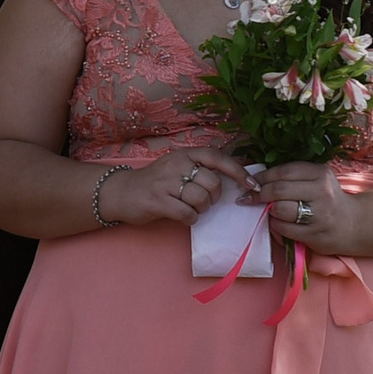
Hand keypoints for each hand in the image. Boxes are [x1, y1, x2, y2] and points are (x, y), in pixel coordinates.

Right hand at [98, 147, 253, 227]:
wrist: (120, 192)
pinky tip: (182, 216)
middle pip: (212, 183)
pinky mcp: (157, 201)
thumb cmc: (155, 182)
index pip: (217, 158)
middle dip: (213, 197)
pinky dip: (189, 219)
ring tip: (190, 208)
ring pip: (201, 199)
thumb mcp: (176, 167)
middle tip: (203, 201)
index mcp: (183, 155)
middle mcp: (175, 165)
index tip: (252, 185)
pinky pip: (187, 213)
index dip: (238, 171)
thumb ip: (199, 169)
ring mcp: (165, 183)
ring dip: (201, 209)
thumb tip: (234, 181)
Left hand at [251, 161, 357, 254]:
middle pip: (279, 190)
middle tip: (250, 198)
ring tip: (269, 210)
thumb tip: (256, 179)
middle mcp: (323, 192)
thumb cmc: (326, 199)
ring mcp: (320, 215)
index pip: (283, 171)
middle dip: (260, 194)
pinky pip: (284, 229)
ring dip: (268, 210)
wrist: (352, 224)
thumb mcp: (316, 180)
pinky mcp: (315, 235)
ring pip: (280, 209)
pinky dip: (275, 225)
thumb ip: (291, 177)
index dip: (262, 177)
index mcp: (321, 173)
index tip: (250, 182)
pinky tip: (278, 222)